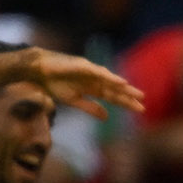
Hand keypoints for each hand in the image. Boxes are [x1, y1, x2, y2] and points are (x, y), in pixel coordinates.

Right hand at [28, 49, 143, 119]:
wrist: (37, 72)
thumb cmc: (54, 85)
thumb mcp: (74, 101)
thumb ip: (90, 108)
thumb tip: (107, 117)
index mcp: (92, 88)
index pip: (113, 96)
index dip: (126, 103)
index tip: (140, 110)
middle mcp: (94, 78)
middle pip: (115, 88)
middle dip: (129, 95)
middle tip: (144, 102)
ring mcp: (89, 71)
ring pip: (110, 79)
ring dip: (123, 86)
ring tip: (136, 93)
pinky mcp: (82, 65)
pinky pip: (99, 72)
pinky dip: (110, 77)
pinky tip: (121, 82)